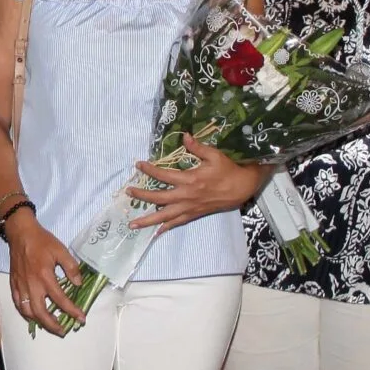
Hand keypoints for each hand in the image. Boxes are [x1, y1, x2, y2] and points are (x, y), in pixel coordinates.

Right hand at [7, 215, 84, 337]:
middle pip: (41, 312)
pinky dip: (26, 314)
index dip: (72, 311)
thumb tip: (78, 283)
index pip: (60, 299)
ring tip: (49, 326)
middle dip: (53, 325)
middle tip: (63, 330)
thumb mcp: (61, 250)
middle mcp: (32, 285)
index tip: (81, 319)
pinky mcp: (14, 285)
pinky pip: (18, 304)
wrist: (21, 233)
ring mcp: (21, 286)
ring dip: (39, 322)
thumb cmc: (42, 241)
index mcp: (45, 276)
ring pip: (28, 312)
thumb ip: (71, 267)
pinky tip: (33, 316)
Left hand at [125, 142, 262, 229]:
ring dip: (148, 220)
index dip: (150, 170)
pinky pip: (177, 223)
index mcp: (190, 179)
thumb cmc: (227, 170)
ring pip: (165, 216)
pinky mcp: (194, 214)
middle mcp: (187, 196)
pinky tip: (155, 233)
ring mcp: (190, 207)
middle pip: (159, 198)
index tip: (138, 165)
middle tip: (128, 192)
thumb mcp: (214, 155)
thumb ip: (197, 147)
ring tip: (132, 224)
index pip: (164, 175)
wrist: (241, 188)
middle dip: (142, 195)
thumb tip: (184, 136)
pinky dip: (165, 228)